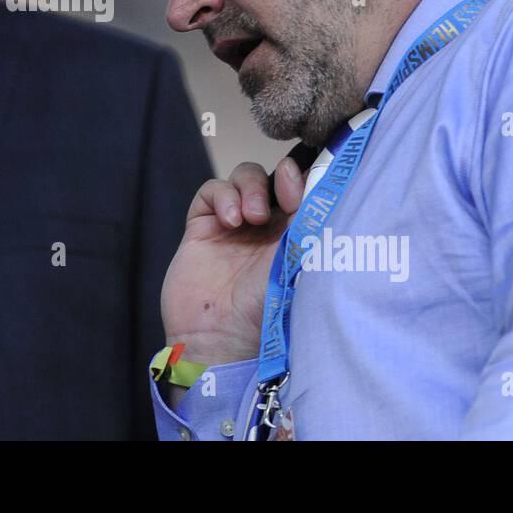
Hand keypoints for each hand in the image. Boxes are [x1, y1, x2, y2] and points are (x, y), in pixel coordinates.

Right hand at [161, 154, 309, 368]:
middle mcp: (267, 227)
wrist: (220, 338)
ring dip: (249, 187)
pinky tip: (229, 220)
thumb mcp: (299, 258)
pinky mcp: (202, 226)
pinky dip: (222, 196)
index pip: (304, 188)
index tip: (303, 180)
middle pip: (273, 176)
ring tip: (251, 217)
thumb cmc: (267, 310)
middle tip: (279, 201)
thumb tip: (310, 174)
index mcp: (297, 234)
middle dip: (276, 180)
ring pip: (244, 177)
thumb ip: (307, 215)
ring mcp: (233, 225)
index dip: (304, 176)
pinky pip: (212, 190)